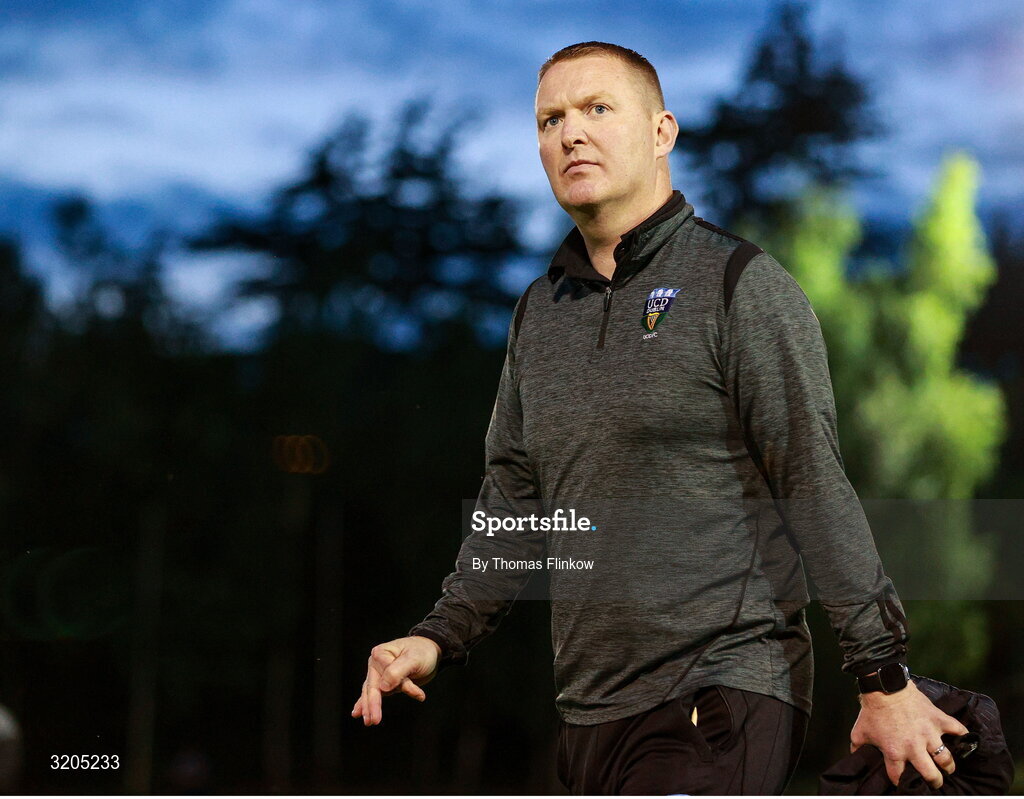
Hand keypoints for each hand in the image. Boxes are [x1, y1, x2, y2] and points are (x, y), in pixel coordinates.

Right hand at [351, 635, 441, 725]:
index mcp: (381, 653)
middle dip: (372, 704)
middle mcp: (376, 663)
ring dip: (369, 707)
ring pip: (372, 692)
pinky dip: (366, 704)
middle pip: (373, 686)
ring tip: (369, 721)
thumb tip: (383, 687)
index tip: (417, 693)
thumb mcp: (414, 659)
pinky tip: (357, 712)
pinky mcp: (384, 683)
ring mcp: (378, 674)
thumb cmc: (422, 652)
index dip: (397, 684)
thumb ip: (398, 671)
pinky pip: (374, 694)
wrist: (429, 651)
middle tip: (374, 720)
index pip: (385, 673)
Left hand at [850, 680, 969, 788]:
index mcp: (895, 752)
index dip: (901, 781)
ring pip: (946, 759)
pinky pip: (957, 730)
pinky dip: (963, 735)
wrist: (885, 686)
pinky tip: (963, 740)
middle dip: (934, 781)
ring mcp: (929, 734)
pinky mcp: (938, 720)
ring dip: (948, 765)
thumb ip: (858, 748)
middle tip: (935, 780)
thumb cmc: (873, 710)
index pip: (900, 777)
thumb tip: (856, 758)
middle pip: (931, 774)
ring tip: (947, 767)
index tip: (904, 781)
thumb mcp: (860, 732)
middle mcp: (914, 747)